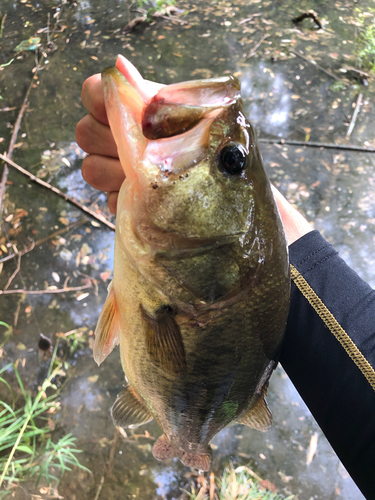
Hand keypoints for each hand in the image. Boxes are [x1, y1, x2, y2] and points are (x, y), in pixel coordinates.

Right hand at [76, 71, 312, 244]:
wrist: (233, 197)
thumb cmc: (220, 152)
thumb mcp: (194, 118)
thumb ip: (154, 96)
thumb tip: (118, 63)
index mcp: (138, 108)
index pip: (95, 93)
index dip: (102, 102)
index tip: (125, 116)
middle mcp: (123, 136)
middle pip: (85, 132)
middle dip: (111, 143)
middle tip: (142, 152)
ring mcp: (120, 170)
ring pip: (90, 169)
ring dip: (117, 175)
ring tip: (151, 180)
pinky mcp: (125, 200)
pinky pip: (107, 199)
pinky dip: (128, 202)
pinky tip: (153, 202)